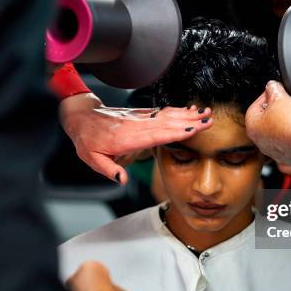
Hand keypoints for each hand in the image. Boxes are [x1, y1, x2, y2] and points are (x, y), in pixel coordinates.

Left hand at [59, 93, 212, 183]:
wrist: (81, 117)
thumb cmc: (87, 140)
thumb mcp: (91, 158)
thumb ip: (109, 169)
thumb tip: (123, 180)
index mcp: (125, 137)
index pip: (154, 134)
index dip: (174, 132)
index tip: (192, 129)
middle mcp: (135, 125)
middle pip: (166, 123)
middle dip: (189, 121)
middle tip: (209, 120)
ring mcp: (139, 118)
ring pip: (167, 116)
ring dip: (187, 114)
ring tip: (206, 112)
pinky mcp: (141, 115)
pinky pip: (162, 112)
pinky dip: (177, 110)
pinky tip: (190, 109)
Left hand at [245, 81, 290, 169]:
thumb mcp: (280, 96)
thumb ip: (273, 88)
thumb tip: (272, 86)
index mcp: (252, 127)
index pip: (255, 105)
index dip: (267, 95)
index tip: (277, 91)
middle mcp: (260, 142)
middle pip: (265, 120)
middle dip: (275, 110)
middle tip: (286, 103)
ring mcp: (274, 151)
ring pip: (277, 132)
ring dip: (284, 123)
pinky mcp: (288, 157)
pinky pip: (288, 142)